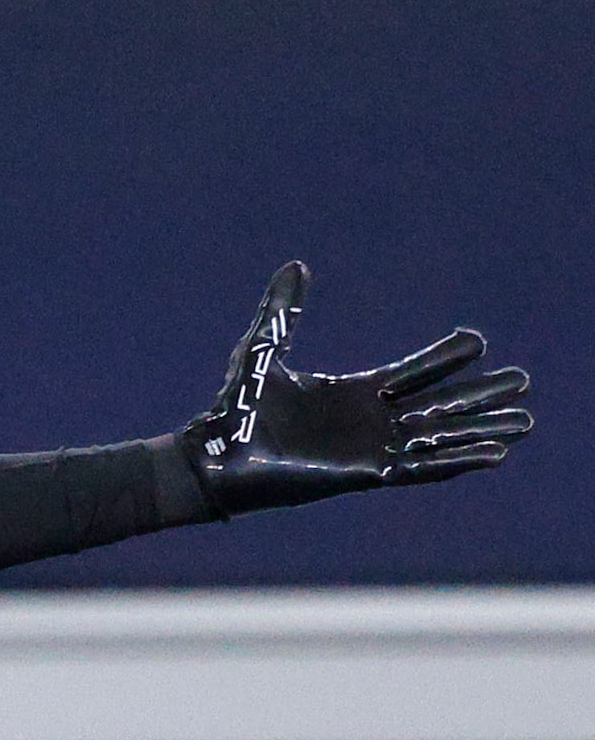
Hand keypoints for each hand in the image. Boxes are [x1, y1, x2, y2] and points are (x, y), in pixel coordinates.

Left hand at [181, 262, 532, 515]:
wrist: (216, 454)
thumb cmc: (234, 407)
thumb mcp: (264, 349)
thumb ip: (282, 310)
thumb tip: (295, 264)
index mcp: (351, 393)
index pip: (412, 373)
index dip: (444, 358)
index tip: (479, 341)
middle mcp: (367, 422)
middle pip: (438, 405)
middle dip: (480, 394)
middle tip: (522, 381)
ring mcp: (369, 449)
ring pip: (439, 437)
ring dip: (480, 430)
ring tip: (523, 423)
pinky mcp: (365, 474)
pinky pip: (421, 468)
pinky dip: (457, 460)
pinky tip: (492, 455)